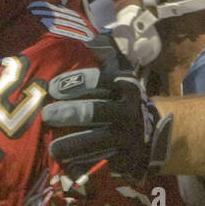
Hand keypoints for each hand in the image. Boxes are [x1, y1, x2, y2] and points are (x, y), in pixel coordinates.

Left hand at [42, 34, 171, 180]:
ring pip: (96, 141)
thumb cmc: (124, 101)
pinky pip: (100, 164)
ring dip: (71, 145)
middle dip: (68, 114)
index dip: (74, 84)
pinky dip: (83, 166)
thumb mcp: (121, 76)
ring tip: (52, 148)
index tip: (53, 88)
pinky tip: (67, 167)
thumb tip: (90, 38)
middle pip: (94, 112)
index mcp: (124, 87)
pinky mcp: (126, 161)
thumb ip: (105, 58)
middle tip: (47, 116)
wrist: (157, 134)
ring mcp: (127, 138)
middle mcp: (127, 111)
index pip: (98, 81)